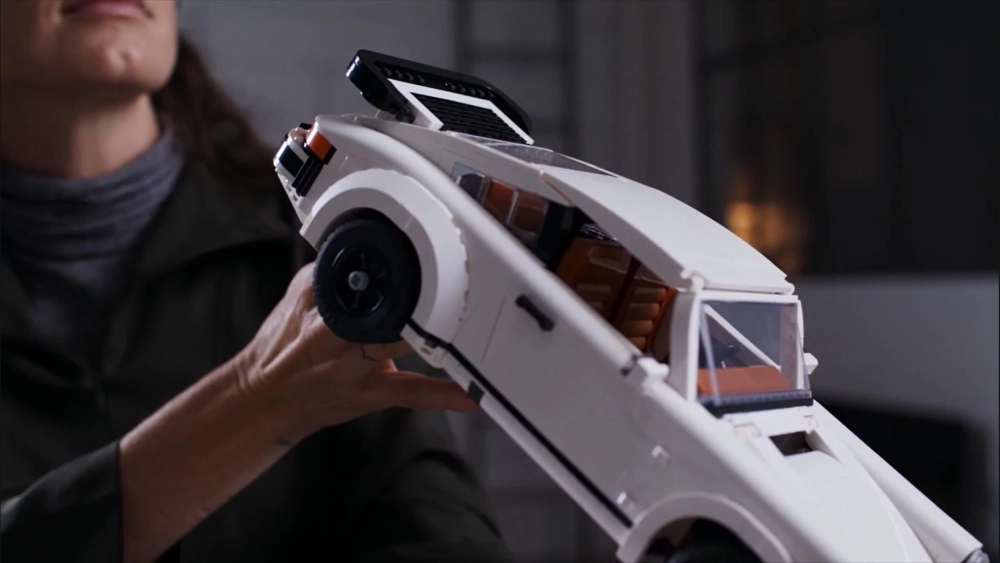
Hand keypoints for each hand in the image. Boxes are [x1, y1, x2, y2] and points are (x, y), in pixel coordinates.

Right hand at [234, 263, 477, 440]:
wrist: (265, 399)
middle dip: (415, 299)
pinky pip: (412, 394)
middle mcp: (337, 334)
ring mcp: (356, 367)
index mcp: (319, 303)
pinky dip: (444, 396)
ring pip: (401, 346)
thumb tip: (363, 245)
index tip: (422, 252)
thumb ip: (332, 272)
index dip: (392, 267)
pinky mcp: (371, 394)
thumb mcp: (299, 298)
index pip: (358, 277)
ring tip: (471, 327)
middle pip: (383, 308)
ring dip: (434, 336)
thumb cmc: (283, 346)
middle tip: (453, 285)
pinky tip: (472, 396)